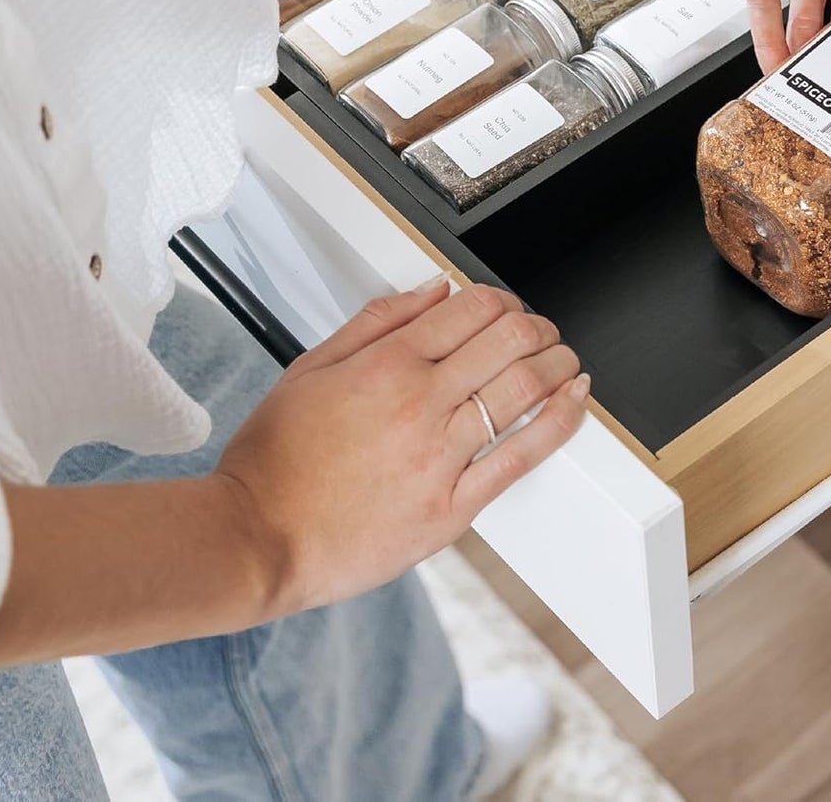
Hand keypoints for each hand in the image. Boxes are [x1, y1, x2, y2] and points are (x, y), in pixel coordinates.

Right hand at [216, 278, 585, 614]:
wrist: (254, 540)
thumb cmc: (274, 461)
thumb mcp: (311, 368)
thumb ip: (378, 321)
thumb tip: (434, 290)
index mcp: (387, 364)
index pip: (474, 308)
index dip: (503, 301)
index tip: (507, 309)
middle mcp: (420, 403)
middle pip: (510, 340)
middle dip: (538, 327)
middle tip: (543, 333)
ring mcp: (440, 456)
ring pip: (525, 389)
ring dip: (559, 364)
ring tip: (566, 361)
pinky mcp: (451, 508)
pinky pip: (521, 456)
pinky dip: (560, 421)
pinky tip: (575, 401)